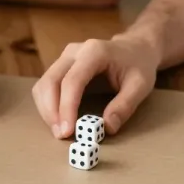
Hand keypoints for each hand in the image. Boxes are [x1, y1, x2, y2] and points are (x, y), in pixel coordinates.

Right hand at [32, 36, 158, 137]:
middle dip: (51, 111)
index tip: (67, 131)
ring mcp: (64, 57)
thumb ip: (125, 106)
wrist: (134, 48)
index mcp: (94, 52)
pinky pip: (45, 85)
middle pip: (51, 81)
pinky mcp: (60, 66)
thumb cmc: (138, 65)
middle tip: (60, 135)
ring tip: (59, 131)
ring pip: (43, 84)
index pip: (72, 80)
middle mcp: (74, 52)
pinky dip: (47, 105)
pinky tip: (58, 119)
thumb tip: (107, 128)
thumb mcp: (140, 86)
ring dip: (46, 110)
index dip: (67, 107)